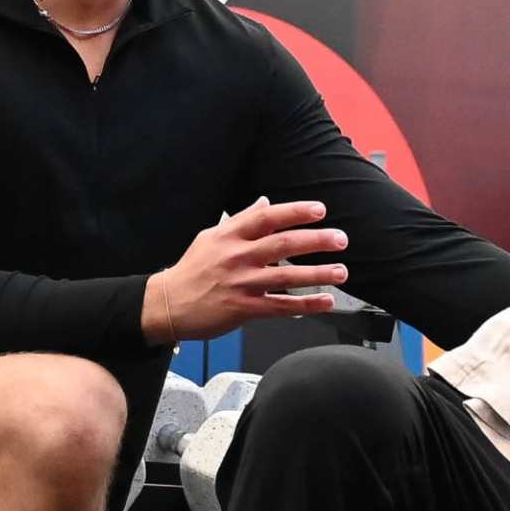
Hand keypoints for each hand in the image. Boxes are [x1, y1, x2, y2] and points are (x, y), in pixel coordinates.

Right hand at [142, 199, 350, 343]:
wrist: (168, 304)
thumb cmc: (191, 270)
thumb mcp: (212, 236)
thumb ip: (242, 219)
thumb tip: (266, 202)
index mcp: (230, 236)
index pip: (267, 217)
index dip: (295, 212)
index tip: (319, 210)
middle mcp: (237, 257)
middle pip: (282, 244)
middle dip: (315, 241)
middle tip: (340, 239)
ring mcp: (241, 283)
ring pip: (286, 277)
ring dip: (317, 274)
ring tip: (341, 271)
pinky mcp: (243, 308)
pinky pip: (280, 306)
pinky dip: (305, 305)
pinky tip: (324, 301)